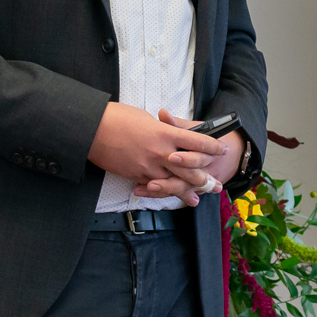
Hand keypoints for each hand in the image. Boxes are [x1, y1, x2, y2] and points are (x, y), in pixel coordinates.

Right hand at [87, 102, 225, 202]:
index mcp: (166, 133)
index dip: (212, 147)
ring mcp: (149, 166)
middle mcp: (161, 152)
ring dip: (188, 191)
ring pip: (174, 183)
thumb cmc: (118, 117)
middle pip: (191, 169)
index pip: (197, 141)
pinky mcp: (136, 175)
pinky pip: (154, 186)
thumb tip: (169, 132)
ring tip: (198, 198)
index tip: (222, 150)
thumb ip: (162, 129)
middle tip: (216, 185)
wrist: (93, 130)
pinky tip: (171, 198)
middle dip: (205, 178)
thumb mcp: (146, 119)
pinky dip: (164, 193)